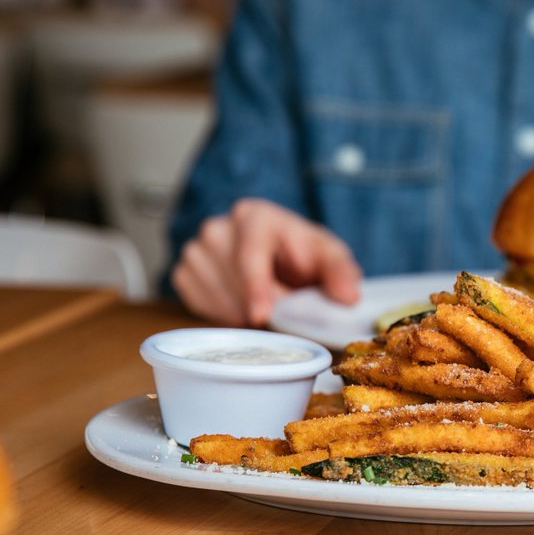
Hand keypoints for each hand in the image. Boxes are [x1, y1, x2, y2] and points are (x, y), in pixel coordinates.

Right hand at [171, 198, 361, 325]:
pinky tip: (244, 306)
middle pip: (231, 279)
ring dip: (243, 313)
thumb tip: (349, 296)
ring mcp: (196, 250)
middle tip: (282, 319)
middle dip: (259, 305)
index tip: (260, 316)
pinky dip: (224, 315)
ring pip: (214, 296)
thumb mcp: (330, 258)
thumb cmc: (304, 255)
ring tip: (266, 308)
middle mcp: (218, 227)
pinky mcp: (185, 274)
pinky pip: (200, 305)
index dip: (255, 287)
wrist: (279, 259)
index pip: (250, 253)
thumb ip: (341, 273)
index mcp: (254, 215)